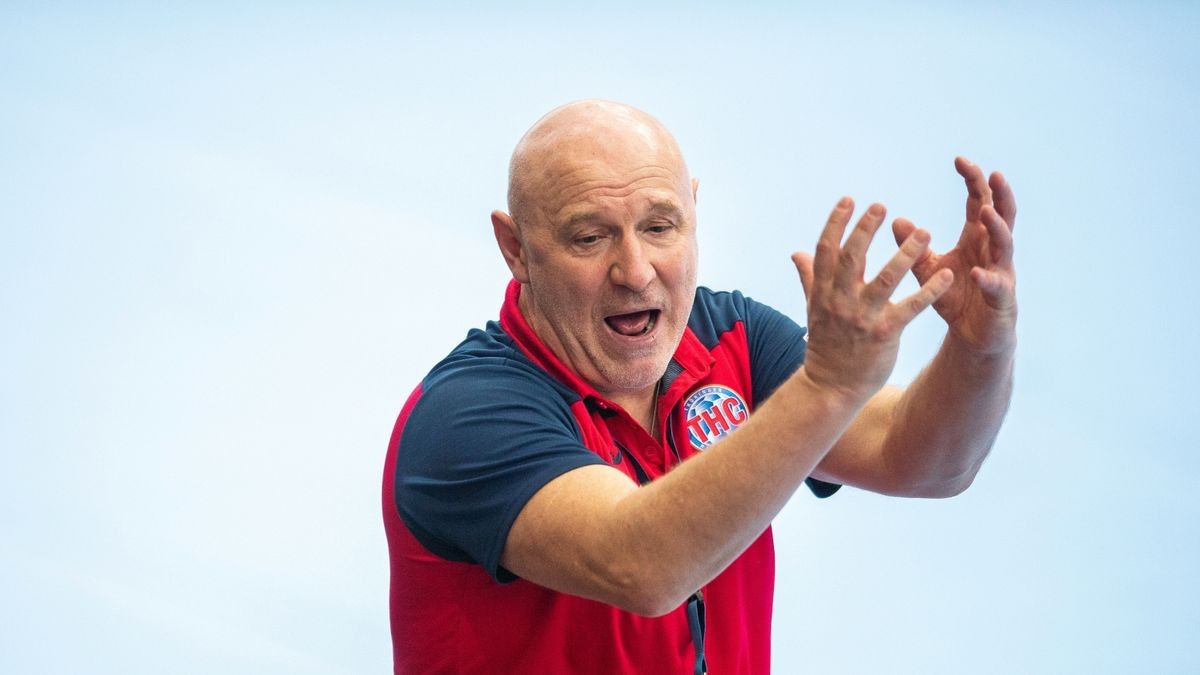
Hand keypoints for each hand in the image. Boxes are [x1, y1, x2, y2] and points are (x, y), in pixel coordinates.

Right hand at [792, 198, 953, 403]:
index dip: (837, 223)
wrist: (830, 387)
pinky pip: (911, 308)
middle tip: (881, 206)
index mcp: (824, 293)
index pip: (827, 250)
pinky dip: (930, 291)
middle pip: (852, 258)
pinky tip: (948, 275)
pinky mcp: (884, 334)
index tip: (850, 200)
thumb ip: (809, 278)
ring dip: (906, 254)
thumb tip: (796, 253)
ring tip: (924, 232)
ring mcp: (862, 318)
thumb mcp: (814, 310)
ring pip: (885, 279)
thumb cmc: (827, 346)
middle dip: (865, 229)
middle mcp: (840, 302)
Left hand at [892, 157, 1016, 354]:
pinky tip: (976, 273)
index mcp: (976, 239)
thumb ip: (915, 247)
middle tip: (993, 173)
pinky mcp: (1002, 299)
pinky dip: (987, 279)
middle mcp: (993, 251)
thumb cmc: (954, 297)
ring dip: (997, 229)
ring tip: (986, 213)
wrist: (973, 336)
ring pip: (1005, 245)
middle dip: (998, 194)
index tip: (959, 159)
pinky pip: (997, 286)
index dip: (973, 181)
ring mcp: (1001, 273)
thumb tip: (895, 220)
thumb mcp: (930, 269)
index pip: (978, 202)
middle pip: (1001, 215)